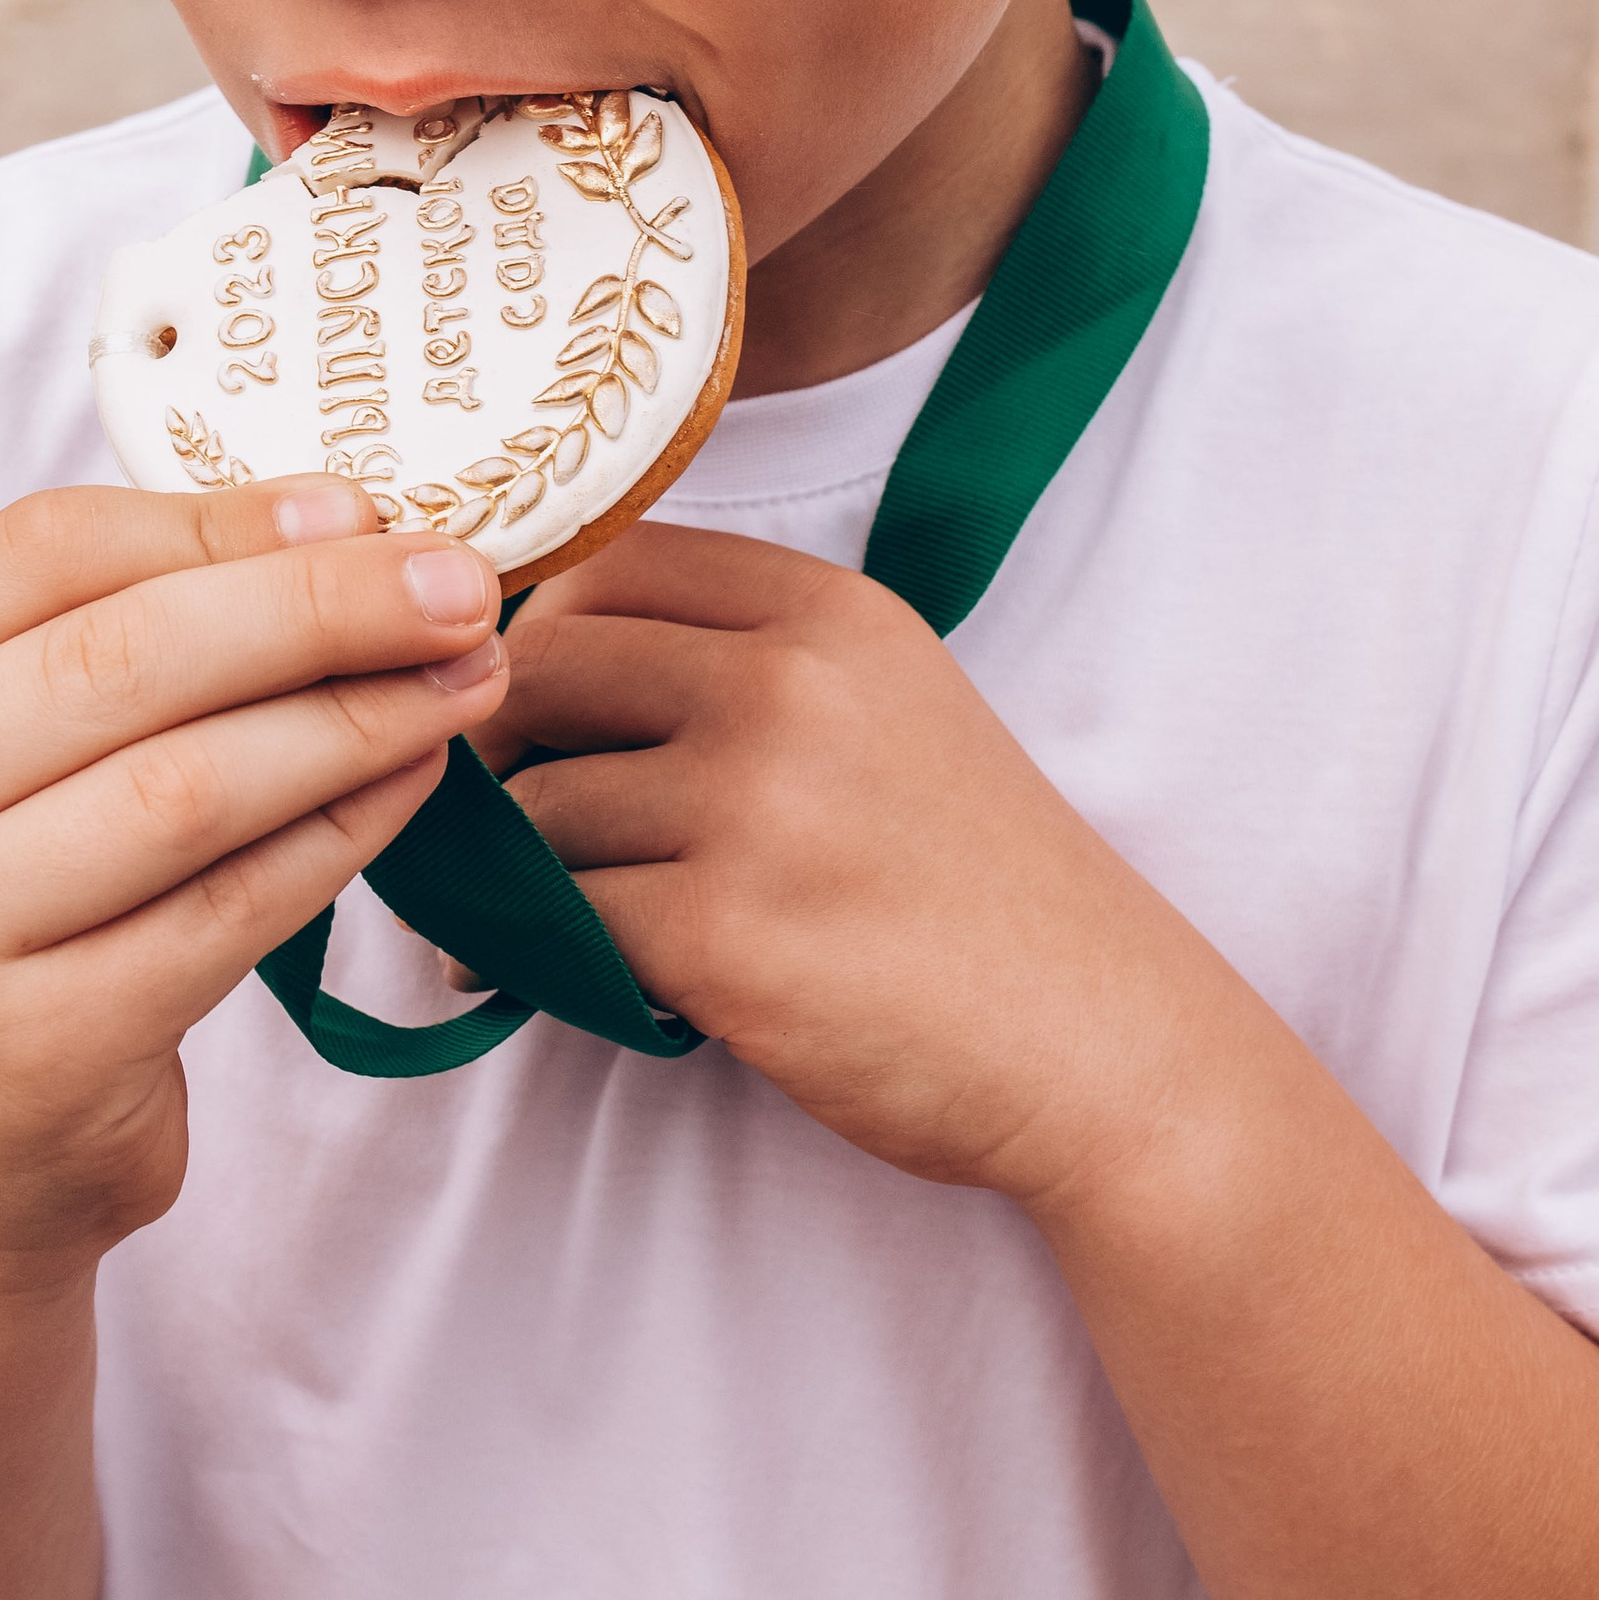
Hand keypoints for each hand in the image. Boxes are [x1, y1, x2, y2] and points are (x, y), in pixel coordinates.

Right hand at [0, 479, 504, 1287]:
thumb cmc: (18, 914)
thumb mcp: (14, 756)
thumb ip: (132, 635)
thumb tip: (350, 520)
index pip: (45, 552)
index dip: (220, 520)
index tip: (366, 505)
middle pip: (124, 660)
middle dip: (319, 607)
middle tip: (460, 585)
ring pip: (188, 786)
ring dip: (355, 719)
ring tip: (466, 678)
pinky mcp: (31, 1050)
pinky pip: (230, 911)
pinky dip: (344, 834)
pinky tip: (416, 782)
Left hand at [473, 521, 1236, 1213]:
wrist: (1098, 1041)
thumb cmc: (976, 885)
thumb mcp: (888, 707)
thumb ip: (746, 659)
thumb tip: (530, 655)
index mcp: (828, 612)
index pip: (611, 559)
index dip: (542, 626)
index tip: (536, 702)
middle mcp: (788, 686)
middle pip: (542, 667)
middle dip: (501, 745)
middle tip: (507, 813)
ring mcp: (755, 806)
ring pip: (537, 804)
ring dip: (514, 866)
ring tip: (529, 909)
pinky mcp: (722, 933)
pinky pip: (556, 917)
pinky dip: (530, 949)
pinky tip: (541, 971)